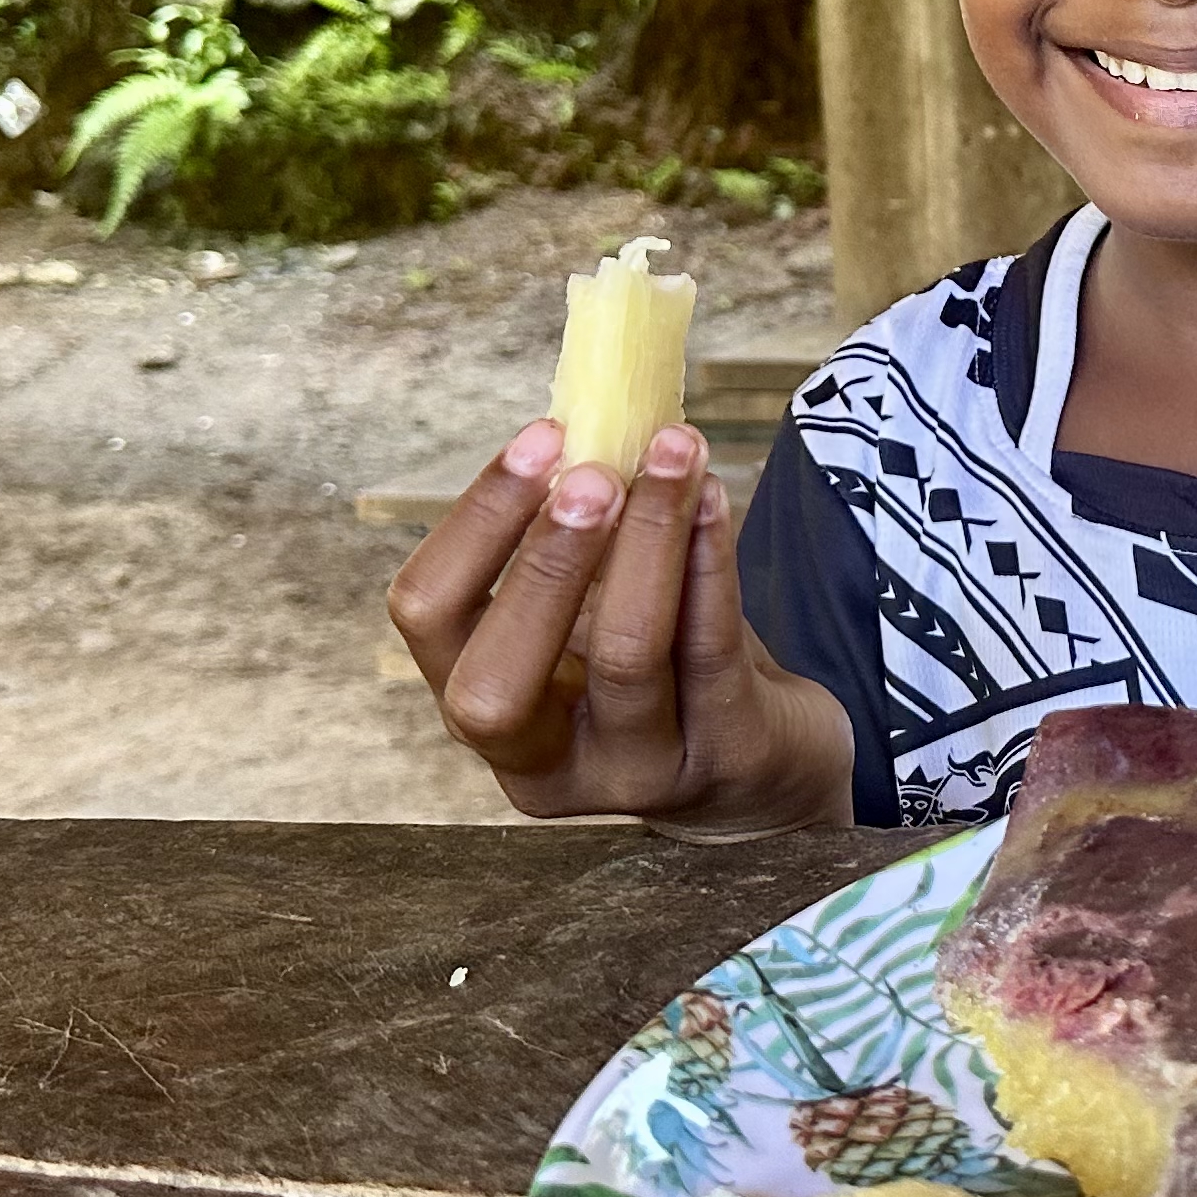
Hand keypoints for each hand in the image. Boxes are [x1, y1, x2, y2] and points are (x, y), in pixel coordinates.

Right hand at [388, 420, 851, 831]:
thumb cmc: (661, 665)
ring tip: (677, 450)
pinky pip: (709, 650)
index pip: (428, 620)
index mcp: (480, 710)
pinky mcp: (723, 762)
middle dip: (543, 562)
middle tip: (593, 470)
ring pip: (625, 656)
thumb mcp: (592, 611)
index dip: (474, 525)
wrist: (769, 761)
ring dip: (649, 536)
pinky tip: (714, 496)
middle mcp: (539, 766)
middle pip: (496, 681)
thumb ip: (570, 542)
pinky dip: (711, 561)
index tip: (542, 438)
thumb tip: (583, 419)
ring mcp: (633, 777)